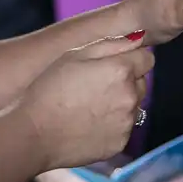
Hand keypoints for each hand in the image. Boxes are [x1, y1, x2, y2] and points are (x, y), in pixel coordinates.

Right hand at [19, 34, 153, 169]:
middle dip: (126, 82)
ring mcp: (127, 123)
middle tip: (95, 87)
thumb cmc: (50, 89)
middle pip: (141, 83)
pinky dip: (113, 125)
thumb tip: (139, 38)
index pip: (147, 59)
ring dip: (120, 104)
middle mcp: (130, 96)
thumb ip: (112, 44)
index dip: (130, 60)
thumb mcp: (75, 55)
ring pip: (134, 107)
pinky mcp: (120, 143)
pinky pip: (124, 128)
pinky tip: (89, 124)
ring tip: (90, 107)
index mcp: (121, 70)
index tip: (110, 66)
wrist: (35, 134)